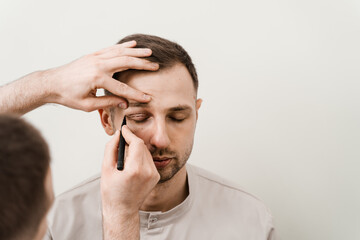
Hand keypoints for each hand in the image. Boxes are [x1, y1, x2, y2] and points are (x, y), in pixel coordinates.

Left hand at [44, 40, 158, 111]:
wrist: (52, 83)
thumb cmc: (68, 96)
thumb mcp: (88, 105)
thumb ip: (108, 103)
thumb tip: (125, 103)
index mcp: (97, 79)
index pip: (122, 88)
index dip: (136, 94)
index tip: (148, 98)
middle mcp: (98, 64)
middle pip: (126, 63)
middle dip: (143, 65)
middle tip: (155, 66)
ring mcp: (95, 57)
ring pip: (120, 52)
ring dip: (136, 52)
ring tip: (149, 52)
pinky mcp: (93, 55)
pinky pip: (111, 48)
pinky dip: (123, 46)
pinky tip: (133, 44)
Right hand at [101, 126, 158, 238]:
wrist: (123, 209)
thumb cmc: (112, 192)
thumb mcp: (106, 168)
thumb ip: (111, 148)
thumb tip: (117, 135)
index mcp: (135, 170)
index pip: (137, 143)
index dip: (129, 134)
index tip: (123, 129)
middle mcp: (148, 172)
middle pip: (142, 146)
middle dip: (132, 140)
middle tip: (122, 138)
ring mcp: (154, 175)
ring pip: (146, 152)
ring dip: (137, 148)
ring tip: (126, 151)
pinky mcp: (156, 176)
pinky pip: (149, 160)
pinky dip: (141, 157)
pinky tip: (133, 161)